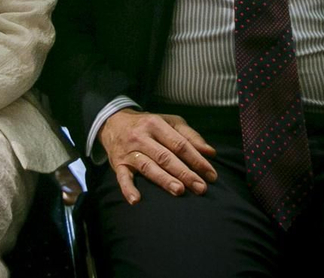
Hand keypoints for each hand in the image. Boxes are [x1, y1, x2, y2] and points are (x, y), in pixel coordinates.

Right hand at [97, 108, 216, 203]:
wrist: (113, 122)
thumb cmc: (148, 124)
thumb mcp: (169, 122)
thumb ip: (190, 136)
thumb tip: (210, 152)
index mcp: (156, 124)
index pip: (180, 144)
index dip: (197, 160)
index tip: (211, 175)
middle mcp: (141, 136)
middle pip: (165, 156)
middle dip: (184, 173)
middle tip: (200, 188)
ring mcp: (129, 151)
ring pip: (148, 167)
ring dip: (163, 179)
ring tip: (179, 191)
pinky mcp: (118, 163)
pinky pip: (122, 177)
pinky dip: (128, 189)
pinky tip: (136, 200)